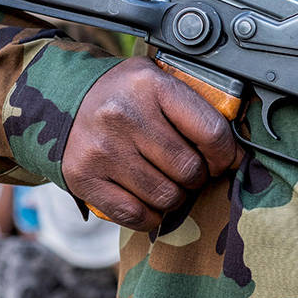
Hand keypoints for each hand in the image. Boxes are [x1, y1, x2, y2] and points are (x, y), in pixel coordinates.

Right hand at [61, 57, 241, 230]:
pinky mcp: (84, 177)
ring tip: (166, 181)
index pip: (211, 132)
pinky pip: (136, 215)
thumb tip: (237, 153)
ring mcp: (102, 149)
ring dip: (175, 196)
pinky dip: (149, 215)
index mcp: (151, 85)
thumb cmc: (124, 95)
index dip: (225, 155)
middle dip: (197, 177)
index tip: (221, 161)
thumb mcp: (158, 82)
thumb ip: (194, 107)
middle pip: (190, 169)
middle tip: (187, 171)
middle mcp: (124, 115)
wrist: (60, 98)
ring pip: (167, 197)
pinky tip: (146, 198)